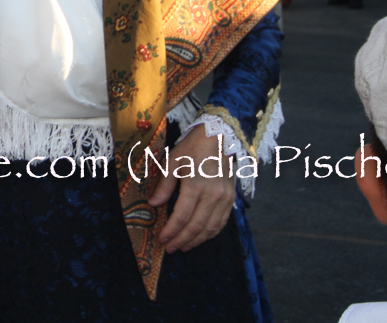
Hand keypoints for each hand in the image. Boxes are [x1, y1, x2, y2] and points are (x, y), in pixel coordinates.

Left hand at [148, 125, 235, 252]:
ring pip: (211, 228)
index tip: (163, 239)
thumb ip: (164, 185)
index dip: (172, 231)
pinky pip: (222, 222)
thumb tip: (154, 205)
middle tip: (171, 248)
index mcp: (196, 186)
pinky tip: (201, 237)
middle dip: (182, 240)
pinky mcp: (232, 199)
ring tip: (184, 247)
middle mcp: (213, 195)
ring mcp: (225, 198)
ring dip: (197, 240)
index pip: (183, 216)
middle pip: (197, 226)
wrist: (219, 138)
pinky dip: (211, 233)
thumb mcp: (173, 162)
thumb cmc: (192, 148)